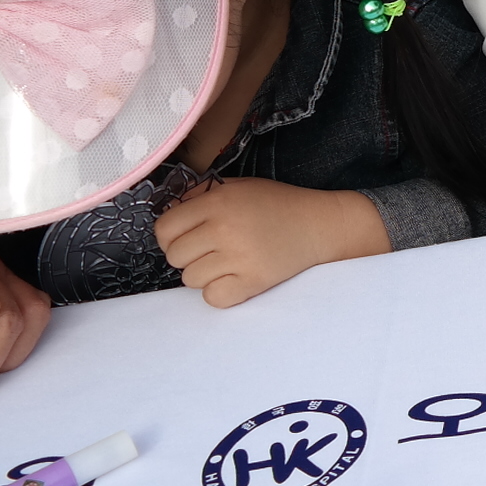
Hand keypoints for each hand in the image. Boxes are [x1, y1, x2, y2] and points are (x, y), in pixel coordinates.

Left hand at [156, 179, 390, 306]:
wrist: (320, 225)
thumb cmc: (277, 205)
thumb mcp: (238, 187)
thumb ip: (201, 197)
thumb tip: (169, 215)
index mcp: (218, 201)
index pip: (164, 228)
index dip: (171, 236)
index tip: (187, 237)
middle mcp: (224, 228)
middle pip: (174, 256)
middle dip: (189, 255)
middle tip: (211, 250)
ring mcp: (239, 256)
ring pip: (190, 279)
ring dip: (205, 275)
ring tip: (228, 263)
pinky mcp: (254, 281)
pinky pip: (213, 298)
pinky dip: (221, 293)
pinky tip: (236, 279)